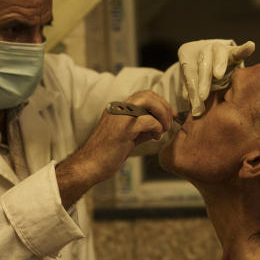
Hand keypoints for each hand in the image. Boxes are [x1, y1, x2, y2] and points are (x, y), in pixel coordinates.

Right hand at [55, 90, 174, 207]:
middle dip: (164, 107)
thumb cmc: (108, 155)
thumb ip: (143, 129)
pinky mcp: (123, 128)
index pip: (144, 95)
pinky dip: (157, 128)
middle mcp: (118, 108)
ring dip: (162, 114)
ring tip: (164, 130)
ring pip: (148, 101)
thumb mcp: (129, 138)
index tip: (169, 117)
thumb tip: (159, 126)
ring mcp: (119, 116)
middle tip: (169, 124)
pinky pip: (147, 120)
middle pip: (148, 94)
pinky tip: (155, 137)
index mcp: (118, 109)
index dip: (160, 104)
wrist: (91, 166)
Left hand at [178, 39, 254, 116]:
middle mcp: (204, 49)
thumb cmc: (197, 74)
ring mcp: (219, 49)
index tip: (191, 101)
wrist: (209, 60)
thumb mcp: (191, 81)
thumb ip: (190, 89)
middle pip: (203, 64)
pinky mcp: (233, 52)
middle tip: (202, 96)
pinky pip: (239, 51)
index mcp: (188, 55)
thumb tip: (190, 103)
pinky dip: (244, 50)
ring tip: (218, 75)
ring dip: (218, 65)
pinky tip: (250, 47)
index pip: (189, 71)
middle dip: (203, 81)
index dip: (191, 86)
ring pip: (218, 55)